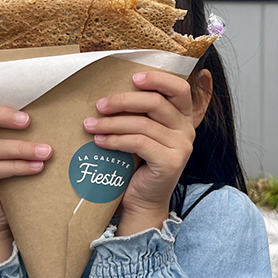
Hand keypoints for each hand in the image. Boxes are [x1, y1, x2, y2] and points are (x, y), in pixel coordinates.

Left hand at [83, 71, 203, 235]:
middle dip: (124, 100)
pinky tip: (100, 141)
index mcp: (183, 117)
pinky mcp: (171, 162)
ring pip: (143, 124)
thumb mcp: (141, 131)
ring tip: (90, 125)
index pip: (180, 88)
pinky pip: (139, 142)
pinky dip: (115, 140)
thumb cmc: (137, 164)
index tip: (133, 77)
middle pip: (157, 102)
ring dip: (112, 122)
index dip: (158, 79)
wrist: (141, 200)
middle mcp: (187, 130)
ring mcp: (182, 147)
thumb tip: (111, 90)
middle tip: (99, 105)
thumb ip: (140, 113)